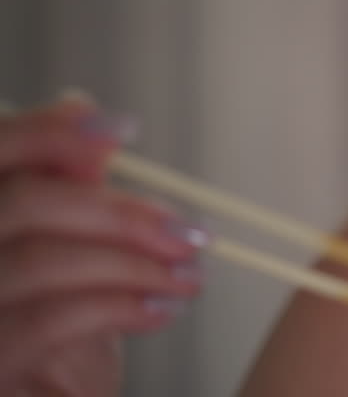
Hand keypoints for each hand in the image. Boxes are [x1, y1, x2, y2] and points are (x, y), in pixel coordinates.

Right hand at [0, 93, 204, 395]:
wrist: (53, 394)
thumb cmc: (60, 315)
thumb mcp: (71, 243)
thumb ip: (71, 184)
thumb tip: (92, 118)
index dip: (49, 133)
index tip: (124, 129)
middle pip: (21, 203)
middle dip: (118, 213)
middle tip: (188, 233)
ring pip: (41, 263)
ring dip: (133, 265)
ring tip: (188, 276)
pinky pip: (53, 321)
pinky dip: (121, 308)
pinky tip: (161, 310)